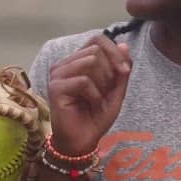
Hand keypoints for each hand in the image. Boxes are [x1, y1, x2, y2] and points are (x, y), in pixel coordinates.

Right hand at [47, 34, 131, 155]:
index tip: (124, 71)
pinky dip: (94, 94)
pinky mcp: (56, 88)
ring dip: (102, 83)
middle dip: (110, 71)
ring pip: (90, 61)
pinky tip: (91, 105)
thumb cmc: (95, 116)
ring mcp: (58, 75)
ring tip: (98, 99)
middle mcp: (65, 64)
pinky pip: (84, 80)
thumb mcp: (116, 91)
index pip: (97, 39)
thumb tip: (125, 45)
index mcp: (77, 61)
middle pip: (96, 50)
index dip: (114, 51)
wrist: (82, 141)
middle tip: (106, 92)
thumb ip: (121, 69)